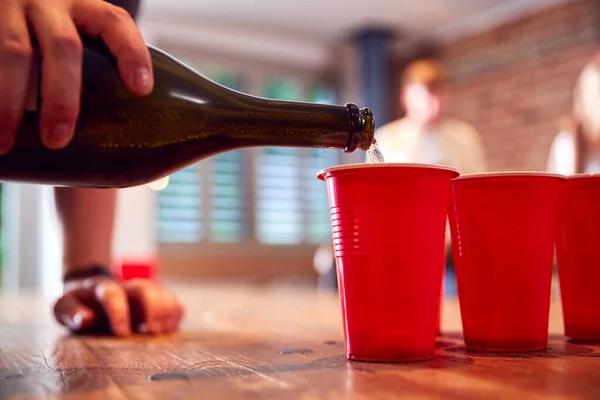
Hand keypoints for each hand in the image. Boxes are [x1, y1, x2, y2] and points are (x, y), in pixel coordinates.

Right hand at [0, 0, 152, 152]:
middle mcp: (51, 2)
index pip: (115, 23)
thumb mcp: (72, 34)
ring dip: (9, 101)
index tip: (141, 89)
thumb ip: (91, 73)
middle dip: (61, 96)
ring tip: (3, 142)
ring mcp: (13, 7)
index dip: (131, 53)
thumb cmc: (47, 32)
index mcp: (86, 7)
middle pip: (64, 46)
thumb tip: (111, 158)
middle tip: (56, 140)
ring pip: (14, 51)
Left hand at [53, 277, 183, 335]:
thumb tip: (84, 320)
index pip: (113, 294)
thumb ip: (70, 312)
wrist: (90, 292)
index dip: (119, 313)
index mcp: (101, 288)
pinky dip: (176, 312)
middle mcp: (126, 286)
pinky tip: (171, 328)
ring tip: (163, 331)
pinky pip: (172, 300)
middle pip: (145, 288)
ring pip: (161, 291)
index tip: (122, 334)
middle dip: (153, 308)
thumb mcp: (63, 307)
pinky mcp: (155, 299)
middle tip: (153, 331)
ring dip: (167, 310)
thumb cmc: (78, 304)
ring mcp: (143, 291)